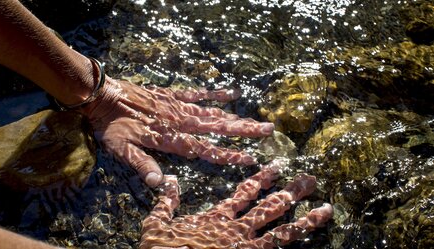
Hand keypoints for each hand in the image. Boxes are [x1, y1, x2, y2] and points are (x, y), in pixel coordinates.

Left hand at [81, 77, 274, 186]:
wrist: (102, 95)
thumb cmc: (112, 126)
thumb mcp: (122, 150)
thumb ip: (142, 165)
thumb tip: (161, 183)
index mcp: (171, 138)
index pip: (205, 150)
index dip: (228, 155)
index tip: (249, 158)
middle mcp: (180, 122)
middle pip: (217, 128)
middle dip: (243, 132)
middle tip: (267, 131)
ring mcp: (179, 106)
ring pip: (213, 112)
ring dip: (235, 117)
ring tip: (257, 119)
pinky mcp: (173, 95)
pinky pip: (198, 93)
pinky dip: (215, 93)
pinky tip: (232, 93)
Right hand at [139, 159, 332, 248]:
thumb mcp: (157, 224)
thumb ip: (166, 202)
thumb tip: (170, 179)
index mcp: (217, 217)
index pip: (244, 193)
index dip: (261, 179)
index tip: (276, 167)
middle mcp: (236, 228)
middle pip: (270, 207)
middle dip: (292, 192)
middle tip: (310, 180)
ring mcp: (245, 246)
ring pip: (281, 230)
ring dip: (304, 218)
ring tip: (326, 208)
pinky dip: (293, 242)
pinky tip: (311, 235)